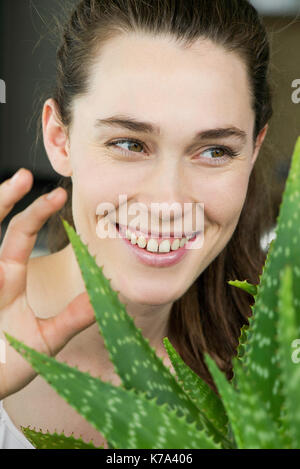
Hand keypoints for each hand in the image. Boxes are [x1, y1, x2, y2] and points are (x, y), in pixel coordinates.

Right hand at [0, 169, 94, 398]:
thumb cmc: (7, 364)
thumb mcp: (46, 339)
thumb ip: (73, 318)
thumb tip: (105, 296)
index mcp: (7, 280)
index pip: (19, 235)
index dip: (37, 212)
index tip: (59, 194)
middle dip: (6, 198)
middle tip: (24, 174)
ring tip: (13, 184)